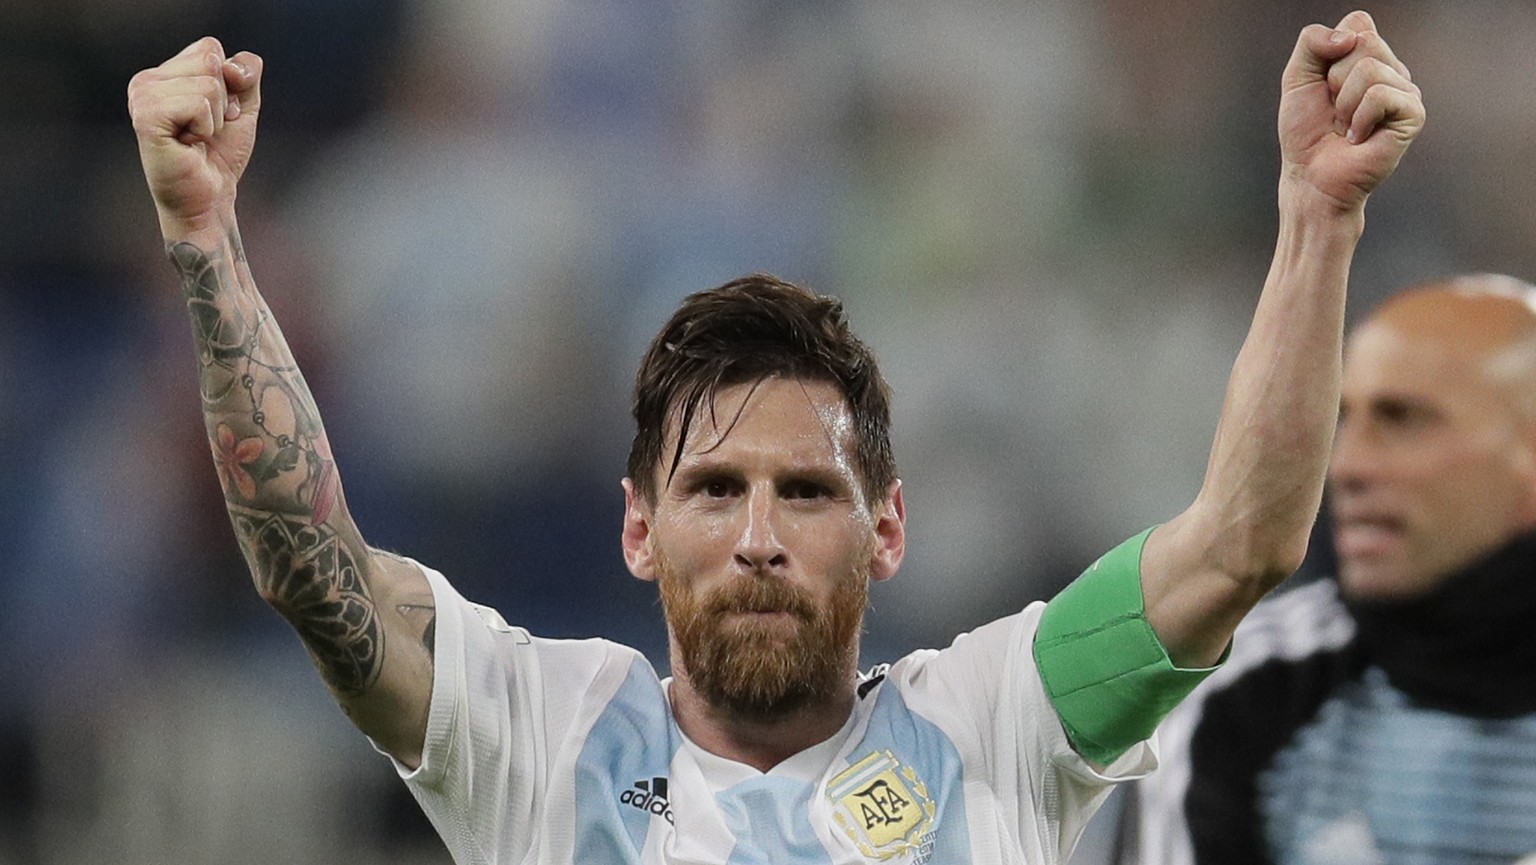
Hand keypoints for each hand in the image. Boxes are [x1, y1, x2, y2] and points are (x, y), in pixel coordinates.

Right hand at [127, 37, 263, 233]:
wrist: (209, 197)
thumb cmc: (220, 155)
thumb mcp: (242, 107)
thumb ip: (245, 75)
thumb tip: (232, 65)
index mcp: (165, 73)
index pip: (210, 48)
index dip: (229, 83)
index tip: (216, 115)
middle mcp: (146, 80)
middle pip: (210, 59)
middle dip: (223, 100)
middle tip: (206, 129)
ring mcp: (142, 96)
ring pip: (208, 83)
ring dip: (215, 118)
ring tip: (196, 138)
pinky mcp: (146, 117)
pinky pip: (199, 103)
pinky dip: (206, 126)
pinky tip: (188, 143)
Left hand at [1277, 11, 1423, 212]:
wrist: (1310, 175)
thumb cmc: (1306, 131)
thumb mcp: (1297, 77)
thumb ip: (1312, 41)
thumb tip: (1349, 36)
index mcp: (1369, 58)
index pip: (1358, 23)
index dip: (1330, 50)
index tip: (1323, 83)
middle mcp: (1392, 70)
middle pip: (1365, 41)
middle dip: (1334, 77)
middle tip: (1334, 108)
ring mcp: (1405, 92)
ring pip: (1369, 68)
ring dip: (1344, 102)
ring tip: (1345, 125)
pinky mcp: (1413, 114)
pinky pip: (1381, 95)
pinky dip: (1359, 117)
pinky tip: (1358, 136)